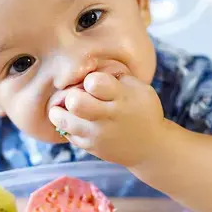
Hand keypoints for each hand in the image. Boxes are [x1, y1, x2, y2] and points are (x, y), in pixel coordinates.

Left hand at [49, 72, 164, 165]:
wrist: (151, 147)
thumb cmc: (141, 109)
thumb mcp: (138, 87)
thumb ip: (114, 75)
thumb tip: (86, 64)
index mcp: (123, 98)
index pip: (94, 83)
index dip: (90, 80)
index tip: (94, 84)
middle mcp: (109, 118)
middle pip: (75, 102)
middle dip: (71, 95)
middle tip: (76, 96)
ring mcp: (98, 135)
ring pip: (63, 120)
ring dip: (61, 110)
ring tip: (67, 107)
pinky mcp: (90, 147)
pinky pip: (66, 133)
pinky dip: (67, 125)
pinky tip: (76, 120)